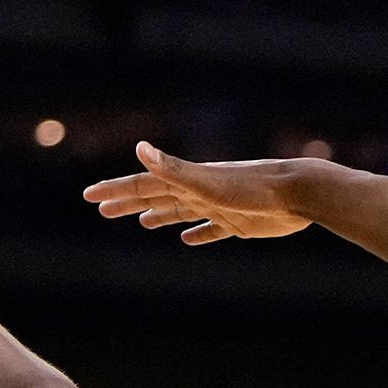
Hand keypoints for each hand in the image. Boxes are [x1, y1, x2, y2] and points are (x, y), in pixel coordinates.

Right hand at [81, 143, 312, 244]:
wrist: (297, 193)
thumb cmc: (252, 187)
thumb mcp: (207, 181)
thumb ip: (173, 168)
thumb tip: (140, 147)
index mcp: (187, 181)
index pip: (143, 184)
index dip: (115, 189)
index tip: (90, 196)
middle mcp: (199, 191)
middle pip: (156, 197)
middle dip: (128, 202)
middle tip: (102, 209)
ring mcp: (218, 206)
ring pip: (181, 212)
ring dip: (160, 215)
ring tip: (142, 221)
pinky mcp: (238, 223)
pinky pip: (212, 231)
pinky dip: (198, 235)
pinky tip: (189, 240)